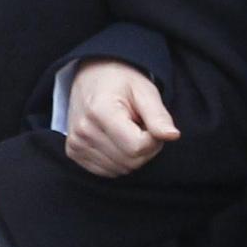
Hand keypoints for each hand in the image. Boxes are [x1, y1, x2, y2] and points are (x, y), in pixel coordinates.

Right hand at [62, 59, 177, 178]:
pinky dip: (118, 160)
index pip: (137, 147)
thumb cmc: (122, 81)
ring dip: (132, 155)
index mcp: (100, 112)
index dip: (154, 140)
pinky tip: (116, 140)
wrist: (92, 75)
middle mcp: (84, 130)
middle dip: (145, 149)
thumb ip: (158, 115)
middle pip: (130, 162)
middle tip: (142, 126)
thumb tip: (173, 136)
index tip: (152, 123)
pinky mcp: (73, 152)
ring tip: (128, 131)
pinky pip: (107, 171)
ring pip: (121, 169)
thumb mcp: (144, 90)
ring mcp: (76, 143)